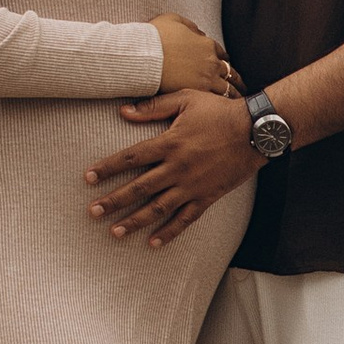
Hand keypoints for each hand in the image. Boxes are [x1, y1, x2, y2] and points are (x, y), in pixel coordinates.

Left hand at [85, 87, 256, 246]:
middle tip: (92, 212)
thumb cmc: (219, 111)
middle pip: (139, 188)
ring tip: (114, 233)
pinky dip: (169, 233)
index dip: (107, 168)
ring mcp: (193, 185)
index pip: (130, 158)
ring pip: (158, 208)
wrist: (256, 130)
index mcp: (169, 142)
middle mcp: (178, 167)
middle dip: (113, 201)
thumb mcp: (185, 99)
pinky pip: (186, 219)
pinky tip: (152, 243)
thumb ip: (153, 107)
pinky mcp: (207, 197)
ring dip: (135, 221)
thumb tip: (123, 110)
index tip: (87, 178)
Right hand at [151, 13, 233, 94]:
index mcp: (206, 44)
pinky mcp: (198, 91)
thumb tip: (197, 32)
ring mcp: (206, 78)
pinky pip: (217, 98)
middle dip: (235, 78)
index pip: (221, 54)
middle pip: (229, 71)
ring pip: (228, 87)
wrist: (144, 55)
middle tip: (240, 85)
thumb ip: (189, 26)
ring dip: (234, 92)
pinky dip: (223, 102)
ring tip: (238, 99)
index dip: (222, 60)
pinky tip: (225, 107)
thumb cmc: (154, 37)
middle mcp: (211, 61)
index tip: (224, 66)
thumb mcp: (173, 20)